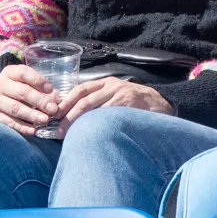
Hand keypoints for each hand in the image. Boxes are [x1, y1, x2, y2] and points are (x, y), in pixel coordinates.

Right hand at [0, 64, 60, 134]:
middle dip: (39, 100)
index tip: (51, 89)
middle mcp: (0, 85)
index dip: (38, 80)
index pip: (23, 73)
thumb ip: (37, 86)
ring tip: (45, 119)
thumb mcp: (20, 81)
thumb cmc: (12, 90)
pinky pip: (9, 122)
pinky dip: (22, 127)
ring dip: (32, 115)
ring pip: (15, 108)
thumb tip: (57, 97)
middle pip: (22, 92)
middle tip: (53, 109)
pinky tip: (33, 130)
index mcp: (9, 73)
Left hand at [56, 76, 173, 131]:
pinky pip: (106, 114)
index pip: (80, 90)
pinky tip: (88, 133)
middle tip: (56, 130)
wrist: (163, 104)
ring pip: (91, 106)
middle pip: (83, 98)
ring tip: (66, 134)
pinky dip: (94, 124)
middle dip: (67, 114)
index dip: (65, 101)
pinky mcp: (127, 104)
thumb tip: (76, 118)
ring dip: (76, 121)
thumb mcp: (117, 97)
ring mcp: (119, 93)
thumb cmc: (137, 105)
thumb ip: (101, 103)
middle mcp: (111, 85)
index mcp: (106, 83)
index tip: (53, 114)